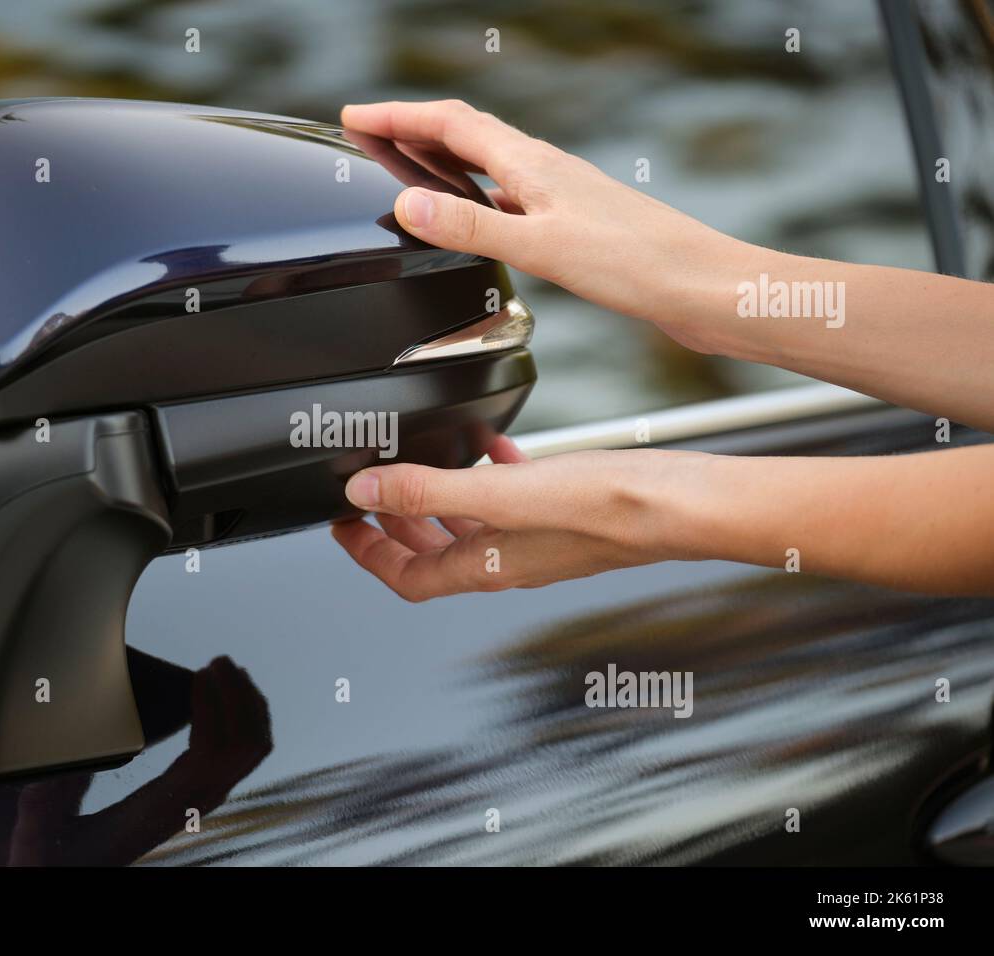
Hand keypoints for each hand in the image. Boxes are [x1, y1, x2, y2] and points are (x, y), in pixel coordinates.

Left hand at [331, 436, 693, 601]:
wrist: (687, 504)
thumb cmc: (611, 509)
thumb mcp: (504, 496)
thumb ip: (430, 492)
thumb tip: (365, 494)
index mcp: (489, 565)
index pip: (409, 577)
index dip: (367, 556)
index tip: (342, 527)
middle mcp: (511, 557)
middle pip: (434, 554)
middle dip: (395, 530)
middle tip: (369, 502)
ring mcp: (539, 536)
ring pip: (471, 526)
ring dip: (437, 503)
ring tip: (415, 469)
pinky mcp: (566, 510)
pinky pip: (513, 498)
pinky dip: (490, 476)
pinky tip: (493, 446)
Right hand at [340, 99, 740, 340]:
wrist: (702, 289)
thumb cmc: (636, 265)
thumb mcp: (541, 247)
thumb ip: (472, 227)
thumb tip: (409, 204)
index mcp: (532, 166)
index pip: (450, 125)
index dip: (399, 117)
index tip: (355, 117)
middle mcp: (545, 172)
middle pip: (467, 136)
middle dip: (414, 130)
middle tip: (372, 135)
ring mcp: (560, 198)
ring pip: (489, 167)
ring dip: (444, 162)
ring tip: (409, 169)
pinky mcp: (574, 227)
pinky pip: (509, 199)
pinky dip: (476, 199)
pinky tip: (478, 223)